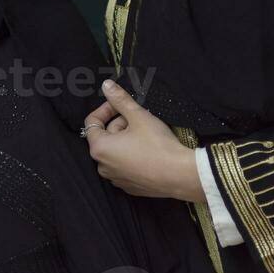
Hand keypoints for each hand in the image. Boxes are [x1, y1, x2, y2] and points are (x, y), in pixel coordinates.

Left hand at [83, 80, 203, 201]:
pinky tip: (149, 151)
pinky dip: (132, 155)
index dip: (106, 109)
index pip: (92, 122)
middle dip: (120, 124)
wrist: (181, 175)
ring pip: (116, 151)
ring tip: (146, 135)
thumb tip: (106, 85)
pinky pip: (125, 166)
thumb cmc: (157, 144)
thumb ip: (120, 99)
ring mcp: (116, 179)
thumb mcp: (138, 116)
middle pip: (105, 137)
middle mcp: (103, 166)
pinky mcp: (130, 187)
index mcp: (99, 148)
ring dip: (127, 139)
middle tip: (139, 120)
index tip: (120, 104)